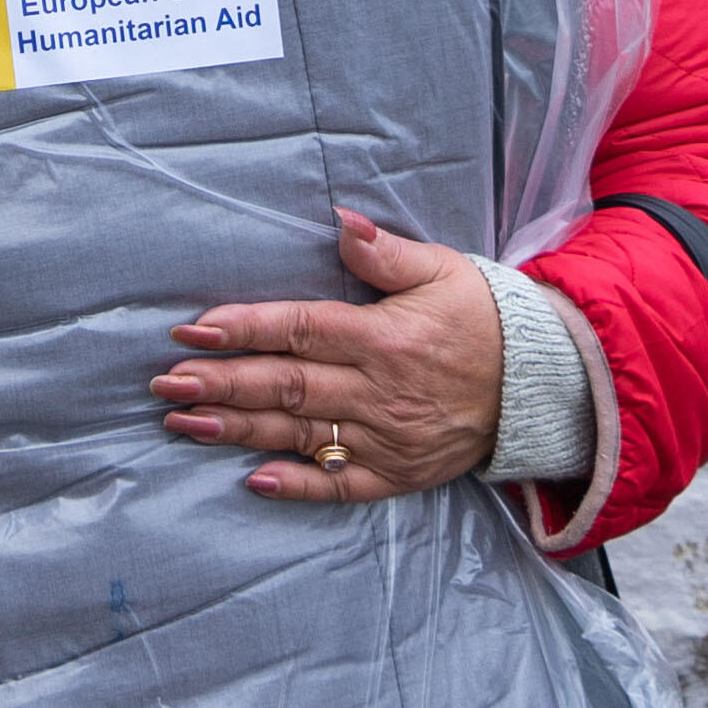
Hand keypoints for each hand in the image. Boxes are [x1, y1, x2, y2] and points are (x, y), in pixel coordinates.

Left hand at [155, 209, 501, 502]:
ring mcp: (387, 438)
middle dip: (222, 383)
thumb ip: (385, 252)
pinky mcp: (398, 473)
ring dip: (238, 430)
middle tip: (166, 384)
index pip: (301, 330)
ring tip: (183, 424)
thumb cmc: (482, 317)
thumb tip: (340, 221)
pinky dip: (298, 486)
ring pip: (301, 435)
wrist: (541, 384)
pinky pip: (340, 486)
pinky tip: (252, 481)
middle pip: (288, 386)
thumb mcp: (442, 269)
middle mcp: (380, 391)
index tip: (191, 329)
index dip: (243, 328)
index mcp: (385, 337)